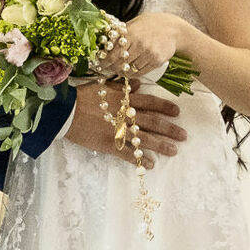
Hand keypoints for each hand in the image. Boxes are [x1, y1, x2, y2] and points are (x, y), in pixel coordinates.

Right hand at [64, 82, 185, 167]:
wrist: (65, 112)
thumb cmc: (82, 97)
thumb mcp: (103, 86)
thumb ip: (122, 86)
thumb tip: (137, 84)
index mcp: (124, 100)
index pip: (150, 103)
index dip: (165, 108)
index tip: (177, 112)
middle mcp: (125, 115)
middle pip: (153, 123)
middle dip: (170, 129)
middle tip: (184, 135)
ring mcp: (119, 131)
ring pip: (145, 139)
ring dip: (161, 145)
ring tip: (173, 151)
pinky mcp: (110, 145)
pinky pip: (129, 154)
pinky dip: (141, 160)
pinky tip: (151, 164)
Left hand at [95, 12, 184, 80]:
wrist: (174, 29)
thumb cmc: (152, 24)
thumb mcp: (135, 23)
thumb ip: (122, 33)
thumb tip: (106, 42)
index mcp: (131, 33)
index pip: (113, 51)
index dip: (104, 60)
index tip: (99, 63)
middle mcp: (140, 44)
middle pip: (120, 62)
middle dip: (111, 67)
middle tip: (106, 68)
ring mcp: (149, 53)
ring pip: (129, 69)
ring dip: (121, 72)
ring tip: (117, 69)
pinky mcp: (156, 61)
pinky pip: (140, 72)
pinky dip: (132, 74)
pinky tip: (128, 71)